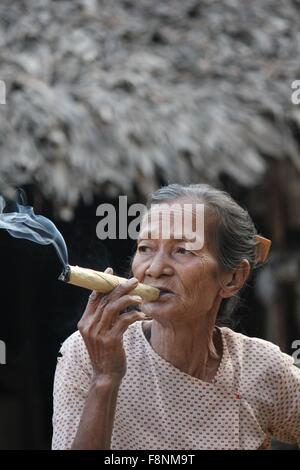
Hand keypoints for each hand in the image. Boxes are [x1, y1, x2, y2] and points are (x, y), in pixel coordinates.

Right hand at [78, 267, 144, 381]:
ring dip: (128, 299)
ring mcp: (99, 333)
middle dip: (120, 287)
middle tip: (134, 280)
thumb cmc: (106, 352)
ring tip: (139, 297)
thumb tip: (115, 299)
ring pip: (113, 307)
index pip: (93, 297)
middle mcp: (89, 326)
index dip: (102, 283)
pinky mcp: (111, 340)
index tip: (110, 271)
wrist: (105, 375)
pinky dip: (134, 315)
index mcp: (84, 322)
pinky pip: (124, 321)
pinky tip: (141, 315)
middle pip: (105, 299)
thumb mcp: (99, 333)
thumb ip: (103, 318)